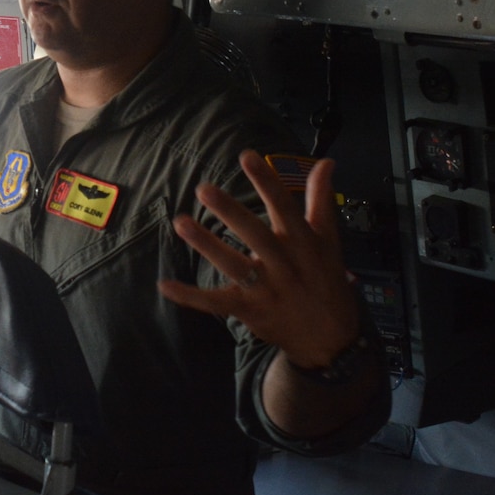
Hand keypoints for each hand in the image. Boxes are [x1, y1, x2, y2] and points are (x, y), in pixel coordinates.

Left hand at [158, 153, 359, 369]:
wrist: (330, 338)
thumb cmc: (325, 280)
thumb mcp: (328, 239)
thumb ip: (321, 198)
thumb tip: (325, 162)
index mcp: (304, 242)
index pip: (284, 207)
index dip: (267, 182)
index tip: (247, 156)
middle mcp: (284, 264)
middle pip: (255, 234)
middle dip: (230, 211)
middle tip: (203, 188)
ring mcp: (266, 289)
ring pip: (233, 265)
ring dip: (206, 244)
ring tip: (180, 222)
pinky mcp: (249, 310)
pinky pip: (215, 302)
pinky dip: (190, 296)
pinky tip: (165, 284)